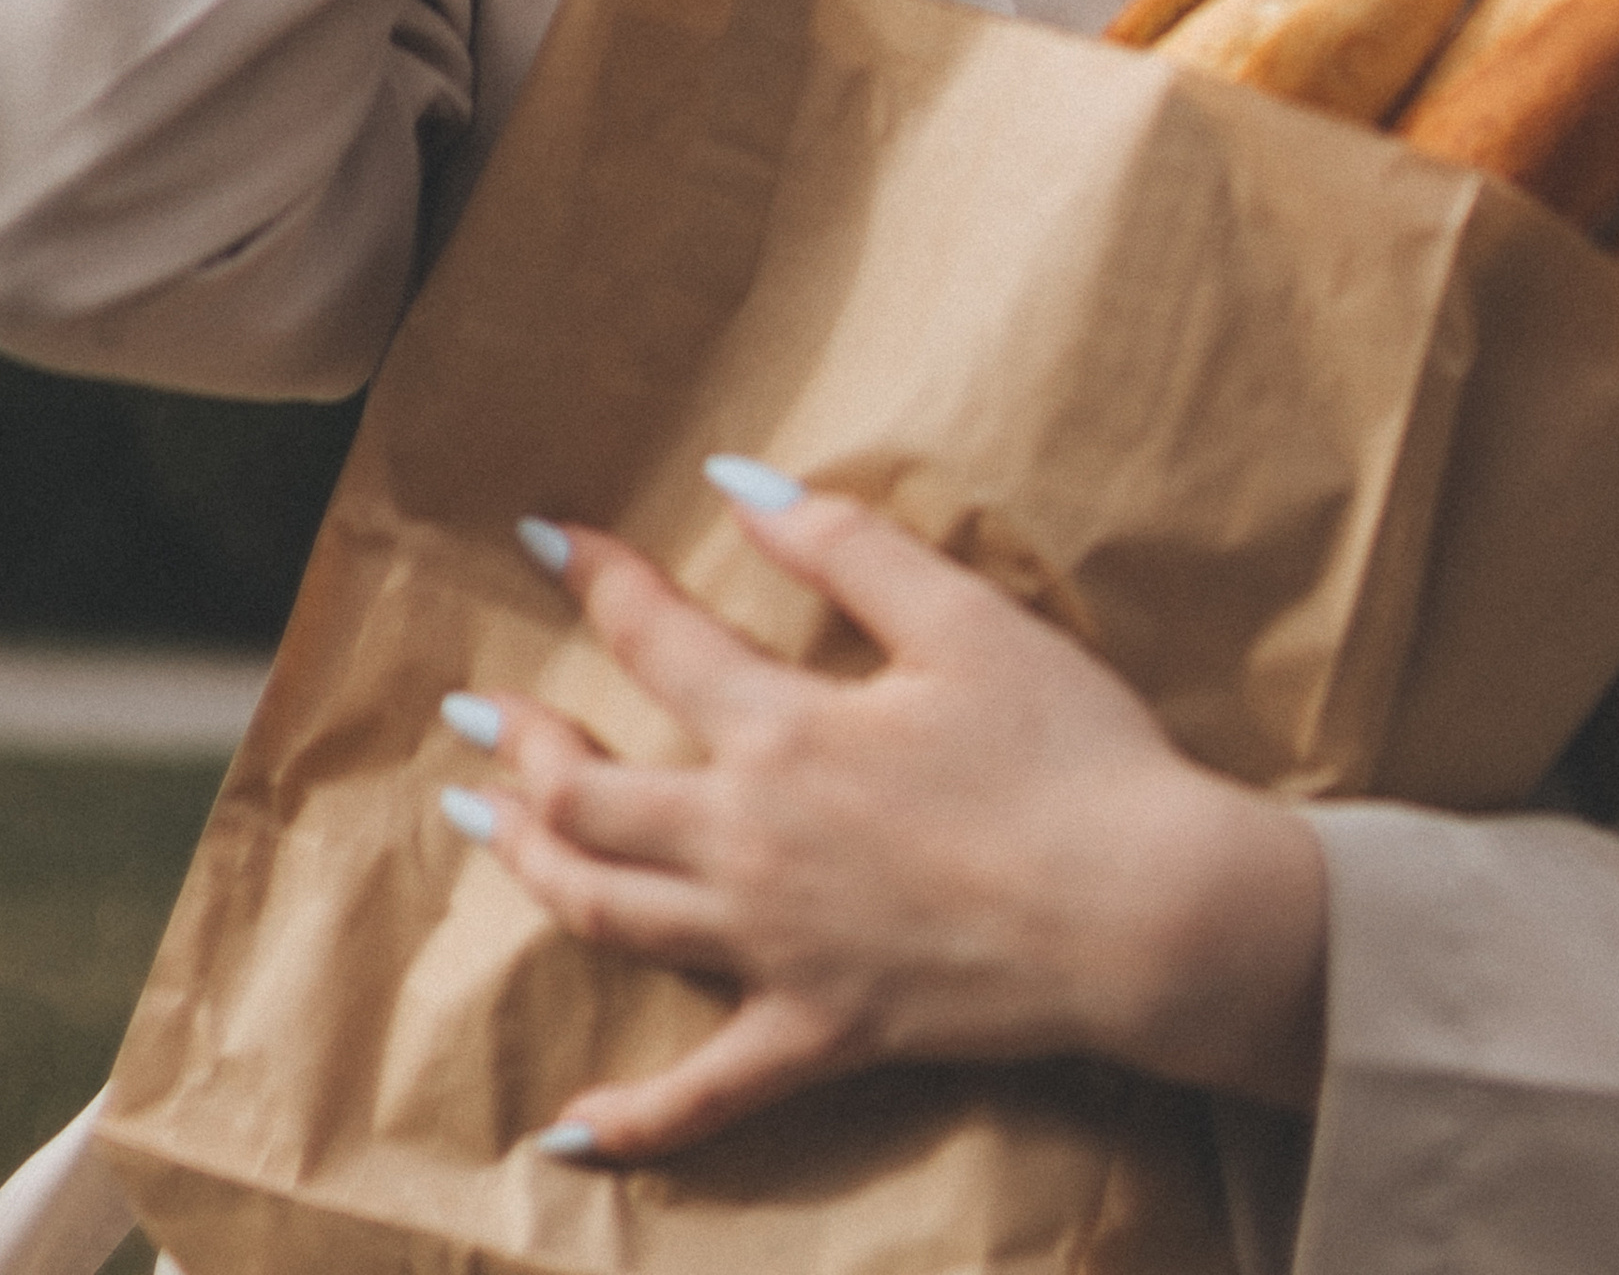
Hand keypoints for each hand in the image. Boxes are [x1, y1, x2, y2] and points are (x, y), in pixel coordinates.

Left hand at [439, 485, 1328, 1162]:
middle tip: (474, 711)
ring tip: (480, 831)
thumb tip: (739, 484)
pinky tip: (561, 1133)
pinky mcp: (820, 1033)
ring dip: (529, 868)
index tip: (539, 534)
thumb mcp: (965, 617)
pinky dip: (628, 1120)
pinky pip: (703, 1095)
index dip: (594, 578)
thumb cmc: (1069, 751)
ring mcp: (776, 950)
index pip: (656, 638)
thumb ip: (845, 545)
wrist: (1144, 913)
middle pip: (590, 796)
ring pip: (610, 915)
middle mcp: (751, 843)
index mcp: (785, 731)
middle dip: (519, 744)